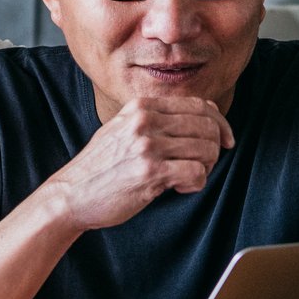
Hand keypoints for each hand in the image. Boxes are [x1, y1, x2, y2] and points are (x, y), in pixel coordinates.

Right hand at [39, 96, 234, 232]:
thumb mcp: (124, 128)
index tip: (226, 140)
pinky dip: (195, 184)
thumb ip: (157, 118)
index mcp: (141, 106)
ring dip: (205, 168)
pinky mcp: (150, 172)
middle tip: (204, 164)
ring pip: (206, 149)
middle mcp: (145, 120)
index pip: (198, 105)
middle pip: (207, 126)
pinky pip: (196, 173)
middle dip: (215, 148)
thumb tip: (205, 110)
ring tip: (186, 178)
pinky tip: (178, 188)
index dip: (220, 122)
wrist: (72, 194)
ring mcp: (147, 145)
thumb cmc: (101, 166)